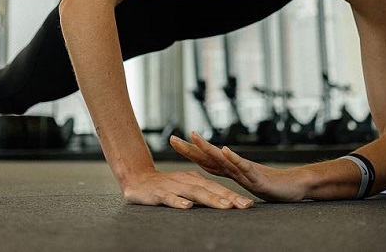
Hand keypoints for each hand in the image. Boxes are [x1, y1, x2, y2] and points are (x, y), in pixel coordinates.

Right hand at [121, 168, 254, 209]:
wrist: (136, 179)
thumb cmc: (164, 186)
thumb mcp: (185, 187)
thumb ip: (201, 193)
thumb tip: (222, 202)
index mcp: (194, 179)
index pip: (217, 188)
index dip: (233, 195)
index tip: (249, 204)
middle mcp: (186, 181)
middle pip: (210, 189)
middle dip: (229, 197)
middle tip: (245, 205)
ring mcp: (173, 186)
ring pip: (194, 192)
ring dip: (210, 199)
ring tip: (225, 206)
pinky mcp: (159, 193)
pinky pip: (169, 198)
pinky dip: (179, 202)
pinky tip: (187, 207)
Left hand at [170, 132, 306, 201]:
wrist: (294, 185)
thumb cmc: (270, 184)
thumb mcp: (243, 182)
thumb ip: (229, 177)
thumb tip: (211, 174)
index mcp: (230, 169)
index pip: (205, 159)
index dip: (189, 151)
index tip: (173, 141)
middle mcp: (235, 166)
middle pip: (208, 156)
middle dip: (190, 147)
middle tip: (172, 138)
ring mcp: (245, 170)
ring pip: (223, 158)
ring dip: (208, 147)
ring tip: (194, 137)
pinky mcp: (257, 177)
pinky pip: (243, 166)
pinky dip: (234, 158)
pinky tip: (225, 151)